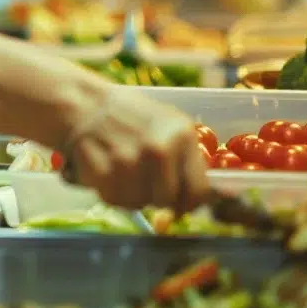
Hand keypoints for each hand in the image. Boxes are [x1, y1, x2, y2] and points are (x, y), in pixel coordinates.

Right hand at [59, 86, 210, 211]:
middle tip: (142, 179)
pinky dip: (109, 192)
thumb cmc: (128, 116)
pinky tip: (106, 171)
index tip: (179, 201)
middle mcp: (159, 149)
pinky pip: (114, 200)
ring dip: (130, 194)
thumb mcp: (168, 126)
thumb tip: (225, 195)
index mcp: (181, 135)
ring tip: (121, 170)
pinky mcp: (104, 171)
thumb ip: (190, 160)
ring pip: (139, 203)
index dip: (188, 202)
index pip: (198, 190)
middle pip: (168, 200)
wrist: (82, 104)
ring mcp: (130, 161)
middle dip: (155, 197)